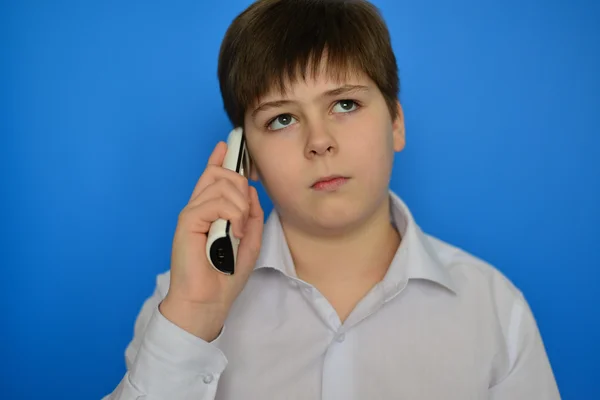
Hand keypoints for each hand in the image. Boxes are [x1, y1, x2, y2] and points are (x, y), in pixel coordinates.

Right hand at [160, 141, 263, 340]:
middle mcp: (200, 208)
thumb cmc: (226, 276)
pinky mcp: (188, 221)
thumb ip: (252, 214)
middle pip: (221, 174)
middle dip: (241, 186)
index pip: (213, 177)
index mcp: (211, 212)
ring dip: (240, 205)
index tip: (227, 145)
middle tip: (246, 216)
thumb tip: (251, 190)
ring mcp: (192, 213)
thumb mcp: (250, 240)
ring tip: (240, 231)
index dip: (220, 159)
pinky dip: (232, 214)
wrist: (209, 301)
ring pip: (221, 184)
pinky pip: (214, 202)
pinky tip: (234, 232)